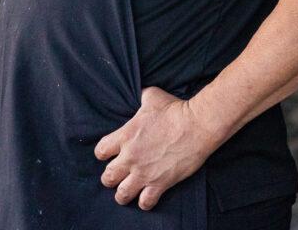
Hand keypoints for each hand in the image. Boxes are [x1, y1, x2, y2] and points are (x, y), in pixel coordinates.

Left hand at [96, 87, 215, 210]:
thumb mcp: (152, 96)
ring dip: (122, 194)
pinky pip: (145, 202)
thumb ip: (141, 97)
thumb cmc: (175, 110)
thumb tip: (140, 94)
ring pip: (122, 194)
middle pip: (107, 177)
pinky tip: (146, 198)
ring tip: (126, 192)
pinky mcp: (160, 183)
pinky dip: (144, 203)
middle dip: (110, 177)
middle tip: (117, 175)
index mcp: (125, 136)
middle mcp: (130, 158)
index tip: (109, 155)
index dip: (103, 154)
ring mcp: (144, 173)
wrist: (196, 125)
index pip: (100, 152)